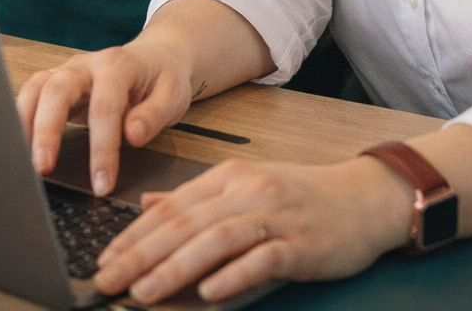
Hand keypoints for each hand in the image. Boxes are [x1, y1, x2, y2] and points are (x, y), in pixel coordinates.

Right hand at [16, 38, 194, 196]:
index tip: (101, 183)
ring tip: (24, 162)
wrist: (155, 56)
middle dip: (48, 131)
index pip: (104, 108)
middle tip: (44, 168)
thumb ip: (153, 115)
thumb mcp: (172, 95)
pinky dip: (21, 120)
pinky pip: (31, 96)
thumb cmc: (162, 78)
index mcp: (117, 65)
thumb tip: (132, 136)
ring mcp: (67, 72)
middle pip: (57, 90)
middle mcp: (85, 64)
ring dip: (26, 125)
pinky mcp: (55, 83)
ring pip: (35, 89)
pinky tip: (21, 148)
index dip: (101, 148)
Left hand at [93, 155, 414, 304]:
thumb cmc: (304, 197)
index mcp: (228, 178)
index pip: (170, 207)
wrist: (367, 197)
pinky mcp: (301, 243)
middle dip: (140, 255)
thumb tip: (149, 205)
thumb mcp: (246, 188)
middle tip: (108, 280)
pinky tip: (210, 292)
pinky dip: (234, 275)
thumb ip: (196, 199)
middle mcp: (247, 191)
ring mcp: (275, 215)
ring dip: (176, 267)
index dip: (132, 235)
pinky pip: (262, 259)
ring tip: (144, 291)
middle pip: (184, 224)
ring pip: (215, 240)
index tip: (103, 259)